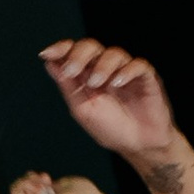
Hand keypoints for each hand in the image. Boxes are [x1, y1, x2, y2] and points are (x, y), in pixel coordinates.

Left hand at [40, 37, 177, 164]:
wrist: (138, 146)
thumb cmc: (111, 129)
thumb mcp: (83, 109)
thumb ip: (69, 87)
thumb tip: (50, 64)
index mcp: (88, 75)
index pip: (73, 52)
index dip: (61, 49)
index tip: (47, 54)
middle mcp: (106, 69)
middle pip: (91, 46)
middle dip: (79, 55)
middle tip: (72, 71)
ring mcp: (127, 72)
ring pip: (114, 53)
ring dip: (102, 66)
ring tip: (96, 84)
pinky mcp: (147, 78)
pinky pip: (139, 65)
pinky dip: (127, 71)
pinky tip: (118, 83)